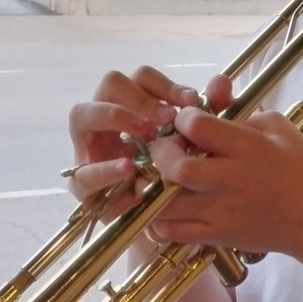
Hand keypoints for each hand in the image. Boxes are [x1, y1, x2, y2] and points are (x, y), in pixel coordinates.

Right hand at [65, 68, 233, 218]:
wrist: (171, 224)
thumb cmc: (182, 178)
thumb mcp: (200, 147)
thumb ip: (212, 114)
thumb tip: (221, 82)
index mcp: (136, 106)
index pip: (141, 77)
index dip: (164, 85)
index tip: (190, 102)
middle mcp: (108, 120)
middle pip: (110, 84)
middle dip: (139, 96)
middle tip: (166, 118)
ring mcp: (90, 148)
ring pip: (81, 114)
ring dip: (114, 117)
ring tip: (144, 134)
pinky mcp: (83, 184)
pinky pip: (82, 170)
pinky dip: (104, 169)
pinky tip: (129, 170)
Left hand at [145, 103, 302, 260]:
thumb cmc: (301, 169)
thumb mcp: (279, 128)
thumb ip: (243, 110)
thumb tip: (214, 93)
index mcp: (247, 148)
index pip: (197, 126)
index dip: (183, 118)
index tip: (187, 122)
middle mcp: (231, 180)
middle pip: (177, 168)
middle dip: (161, 154)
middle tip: (165, 150)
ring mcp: (222, 212)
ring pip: (168, 203)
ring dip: (156, 188)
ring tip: (162, 179)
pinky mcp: (219, 236)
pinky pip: (175, 232)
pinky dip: (160, 221)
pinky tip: (165, 209)